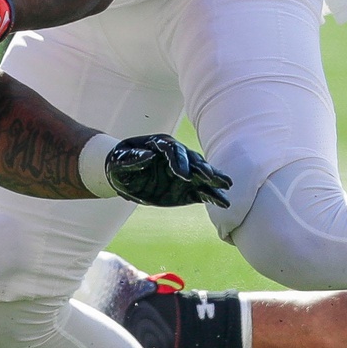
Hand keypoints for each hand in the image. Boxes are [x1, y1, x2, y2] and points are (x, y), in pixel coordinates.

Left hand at [104, 135, 231, 208]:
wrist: (122, 176)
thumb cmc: (119, 164)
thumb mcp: (119, 162)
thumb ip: (133, 159)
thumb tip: (148, 155)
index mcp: (160, 145)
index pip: (173, 150)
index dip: (179, 162)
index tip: (183, 175)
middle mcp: (177, 157)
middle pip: (193, 160)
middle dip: (202, 169)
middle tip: (211, 177)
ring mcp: (184, 173)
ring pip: (202, 176)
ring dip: (214, 181)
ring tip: (227, 186)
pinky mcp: (186, 189)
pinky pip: (201, 192)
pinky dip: (211, 196)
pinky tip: (223, 203)